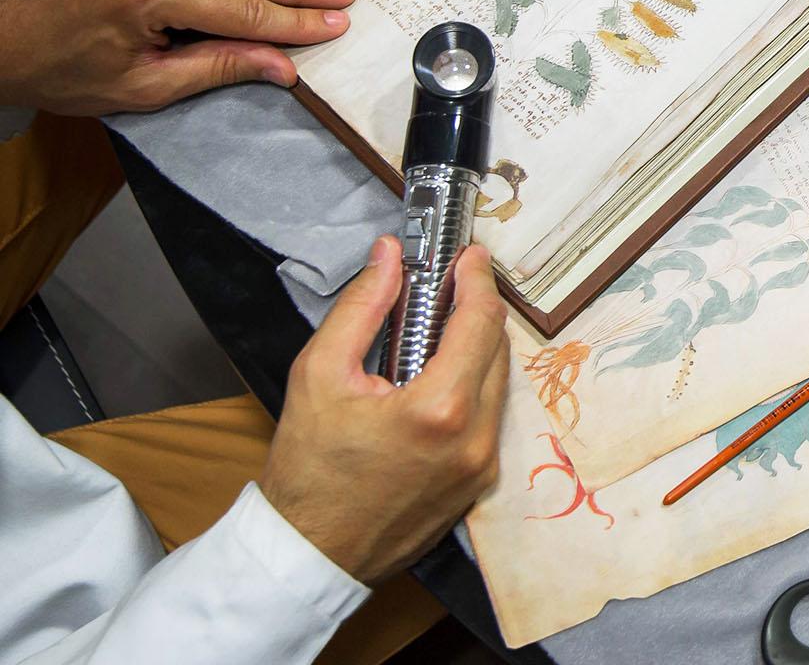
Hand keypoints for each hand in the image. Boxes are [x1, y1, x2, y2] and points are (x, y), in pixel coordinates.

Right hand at [260, 237, 509, 585]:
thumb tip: (390, 256)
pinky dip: (474, 389)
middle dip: (478, 312)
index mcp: (440, 409)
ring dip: (477, 350)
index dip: (477, 280)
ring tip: (439, 331)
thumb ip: (361, 308)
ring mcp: (483, 465)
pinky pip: (492, 417)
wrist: (310, 552)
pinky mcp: (480, 483)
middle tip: (449, 288)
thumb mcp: (319, 374)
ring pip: (500, 383)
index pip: (480, 322)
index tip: (470, 256)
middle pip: (498, 350)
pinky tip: (439, 379)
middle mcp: (475, 438)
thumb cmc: (308, 468)